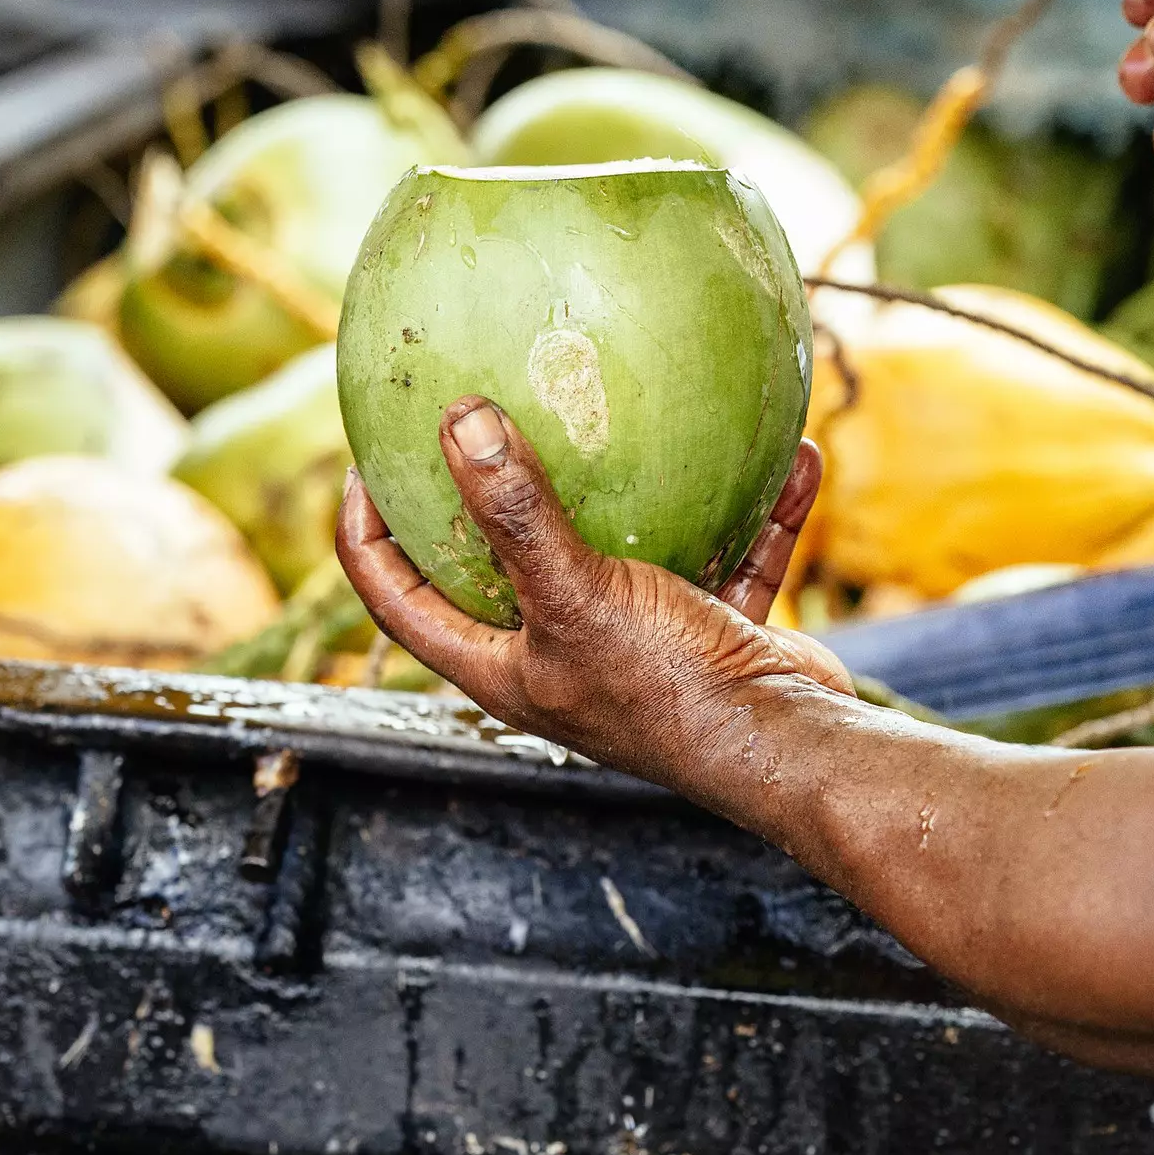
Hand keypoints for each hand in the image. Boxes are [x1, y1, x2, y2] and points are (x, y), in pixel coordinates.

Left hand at [339, 402, 1153, 1127]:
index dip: (364, 530)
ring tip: (640, 413)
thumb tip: (460, 422)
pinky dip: (755, 512)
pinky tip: (789, 455)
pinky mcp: (713, 634)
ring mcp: (640, 642)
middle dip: (494, 488)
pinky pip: (727, 555)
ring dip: (645, 489)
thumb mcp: (579, 595)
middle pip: (503, 563)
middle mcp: (563, 652)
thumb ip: (518, 513)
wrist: (792, 749)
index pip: (397, 594)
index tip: (361, 456)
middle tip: (486, 405)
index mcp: (503, 662)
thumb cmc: (668, 694)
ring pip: (625, 549)